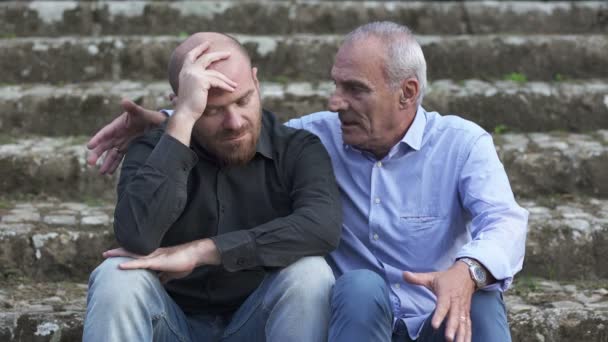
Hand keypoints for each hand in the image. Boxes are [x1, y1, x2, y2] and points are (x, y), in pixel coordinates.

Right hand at [86, 99, 165, 173]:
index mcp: (118, 125)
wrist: (159, 124)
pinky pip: (119, 157)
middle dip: (97, 154)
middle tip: (90, 163)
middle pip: (104, 145)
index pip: (105, 133)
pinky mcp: (128, 148)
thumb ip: (133, 108)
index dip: (97, 139)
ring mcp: (122, 142)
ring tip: (101, 172)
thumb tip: (124, 101)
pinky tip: (109, 173)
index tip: (89, 146)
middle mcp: (118, 134)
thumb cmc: (149, 116)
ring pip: (111, 153)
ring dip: (105, 162)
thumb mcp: (141, 112)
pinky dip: (114, 164)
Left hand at [103, 239, 220, 283]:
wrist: (195, 255)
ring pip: (132, 254)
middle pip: (131, 252)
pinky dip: (129, 264)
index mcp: (155, 256)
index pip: (137, 255)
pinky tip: (119, 265)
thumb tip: (159, 283)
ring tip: (106, 254)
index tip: (115, 256)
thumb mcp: (172, 272)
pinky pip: (140, 263)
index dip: (127, 255)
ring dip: (119, 254)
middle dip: (118, 252)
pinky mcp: (156, 261)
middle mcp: (152, 254)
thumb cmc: (185, 262)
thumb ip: (164, 277)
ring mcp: (153, 257)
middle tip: (105, 253)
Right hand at [173, 41, 236, 120]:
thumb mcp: (190, 89)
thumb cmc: (188, 105)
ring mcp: (194, 74)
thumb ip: (196, 81)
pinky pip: (217, 81)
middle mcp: (188, 70)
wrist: (185, 113)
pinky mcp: (201, 80)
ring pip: (215, 73)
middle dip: (219, 55)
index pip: (191, 56)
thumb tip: (207, 80)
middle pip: (206, 58)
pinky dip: (226, 86)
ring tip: (235, 85)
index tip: (207, 44)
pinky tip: (232, 90)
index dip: (199, 49)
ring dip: (227, 80)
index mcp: (184, 71)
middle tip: (229, 54)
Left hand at [403, 262, 475, 341]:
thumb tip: (403, 274)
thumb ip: (417, 278)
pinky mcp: (466, 313)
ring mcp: (463, 309)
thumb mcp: (432, 276)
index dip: (439, 315)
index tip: (434, 325)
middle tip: (448, 339)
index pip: (443, 306)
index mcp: (446, 294)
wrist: (467, 274)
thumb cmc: (447, 277)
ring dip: (462, 335)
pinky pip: (468, 325)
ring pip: (463, 323)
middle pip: (455, 317)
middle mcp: (456, 303)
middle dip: (452, 328)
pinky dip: (468, 335)